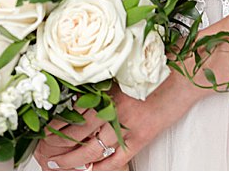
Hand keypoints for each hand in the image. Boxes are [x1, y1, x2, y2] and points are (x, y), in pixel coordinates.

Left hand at [31, 80, 197, 170]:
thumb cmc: (156, 64)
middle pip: (76, 132)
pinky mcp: (142, 136)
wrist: (186, 72)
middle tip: (44, 153)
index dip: (54, 124)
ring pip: (92, 148)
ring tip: (57, 164)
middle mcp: (112, 106)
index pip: (71, 111)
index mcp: (104, 87)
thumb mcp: (121, 68)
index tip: (42, 131)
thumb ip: (101, 82)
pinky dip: (102, 167)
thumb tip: (80, 94)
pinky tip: (90, 170)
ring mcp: (127, 123)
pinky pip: (118, 159)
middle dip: (56, 145)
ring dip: (72, 159)